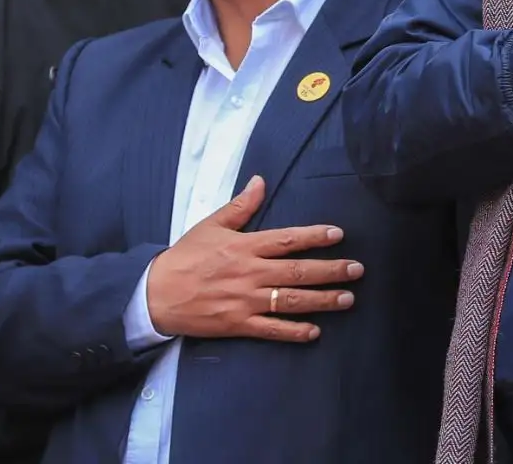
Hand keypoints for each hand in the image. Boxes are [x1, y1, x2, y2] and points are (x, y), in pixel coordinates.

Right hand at [145, 176, 361, 342]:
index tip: (338, 233)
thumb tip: (260, 180)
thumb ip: (240, 206)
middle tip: (357, 270)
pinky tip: (314, 332)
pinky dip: (293, 332)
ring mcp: (245, 301)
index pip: (287, 239)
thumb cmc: (184, 257)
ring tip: (348, 299)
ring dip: (322, 300)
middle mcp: (250, 273)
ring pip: (291, 300)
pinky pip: (270, 330)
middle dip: (331, 270)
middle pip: (298, 271)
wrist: (154, 294)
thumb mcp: (210, 225)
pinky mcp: (237, 324)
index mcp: (245, 246)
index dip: (315, 236)